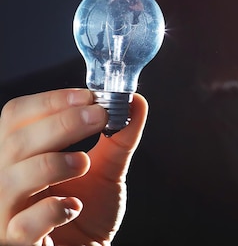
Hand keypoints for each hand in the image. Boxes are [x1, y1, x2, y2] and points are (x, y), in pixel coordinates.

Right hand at [0, 89, 147, 245]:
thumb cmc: (89, 211)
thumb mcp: (108, 168)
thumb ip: (120, 136)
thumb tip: (135, 101)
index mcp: (23, 155)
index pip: (17, 116)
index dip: (50, 101)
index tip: (88, 96)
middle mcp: (8, 179)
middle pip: (14, 142)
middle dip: (61, 123)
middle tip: (98, 117)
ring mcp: (8, 211)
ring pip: (12, 179)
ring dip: (53, 163)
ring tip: (85, 162)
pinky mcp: (18, 241)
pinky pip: (22, 224)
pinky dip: (51, 210)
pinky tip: (74, 206)